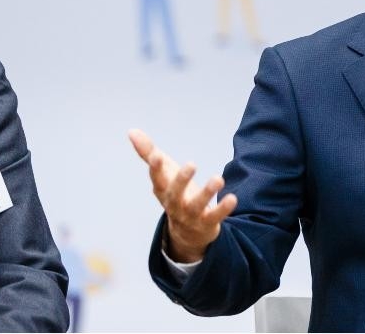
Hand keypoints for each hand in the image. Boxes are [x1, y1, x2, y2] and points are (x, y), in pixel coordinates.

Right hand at [128, 129, 236, 262]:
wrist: (187, 232)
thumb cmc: (174, 193)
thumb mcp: (163, 173)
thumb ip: (148, 153)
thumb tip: (131, 131)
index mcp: (163, 190)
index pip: (156, 178)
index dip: (155, 168)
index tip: (156, 156)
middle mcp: (174, 204)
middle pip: (174, 194)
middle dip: (181, 180)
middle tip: (191, 164)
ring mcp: (190, 215)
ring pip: (196, 206)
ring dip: (207, 193)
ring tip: (219, 178)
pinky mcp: (206, 223)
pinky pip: (215, 217)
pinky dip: (223, 208)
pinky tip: (232, 198)